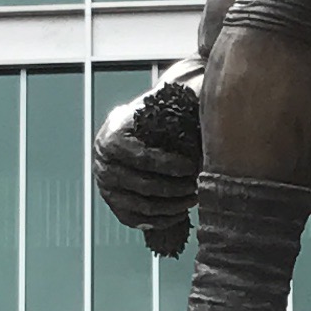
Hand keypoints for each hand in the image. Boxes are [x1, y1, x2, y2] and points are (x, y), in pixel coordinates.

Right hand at [93, 73, 204, 253]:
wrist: (125, 130)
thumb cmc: (148, 118)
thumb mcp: (158, 105)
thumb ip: (181, 97)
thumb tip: (207, 90)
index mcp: (112, 138)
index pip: (144, 158)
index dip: (171, 165)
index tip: (193, 166)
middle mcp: (103, 164)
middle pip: (144, 186)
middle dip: (175, 188)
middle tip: (197, 186)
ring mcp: (105, 186)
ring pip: (141, 206)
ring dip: (171, 206)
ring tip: (193, 199)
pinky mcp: (111, 202)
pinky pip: (134, 219)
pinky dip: (157, 220)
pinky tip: (178, 214)